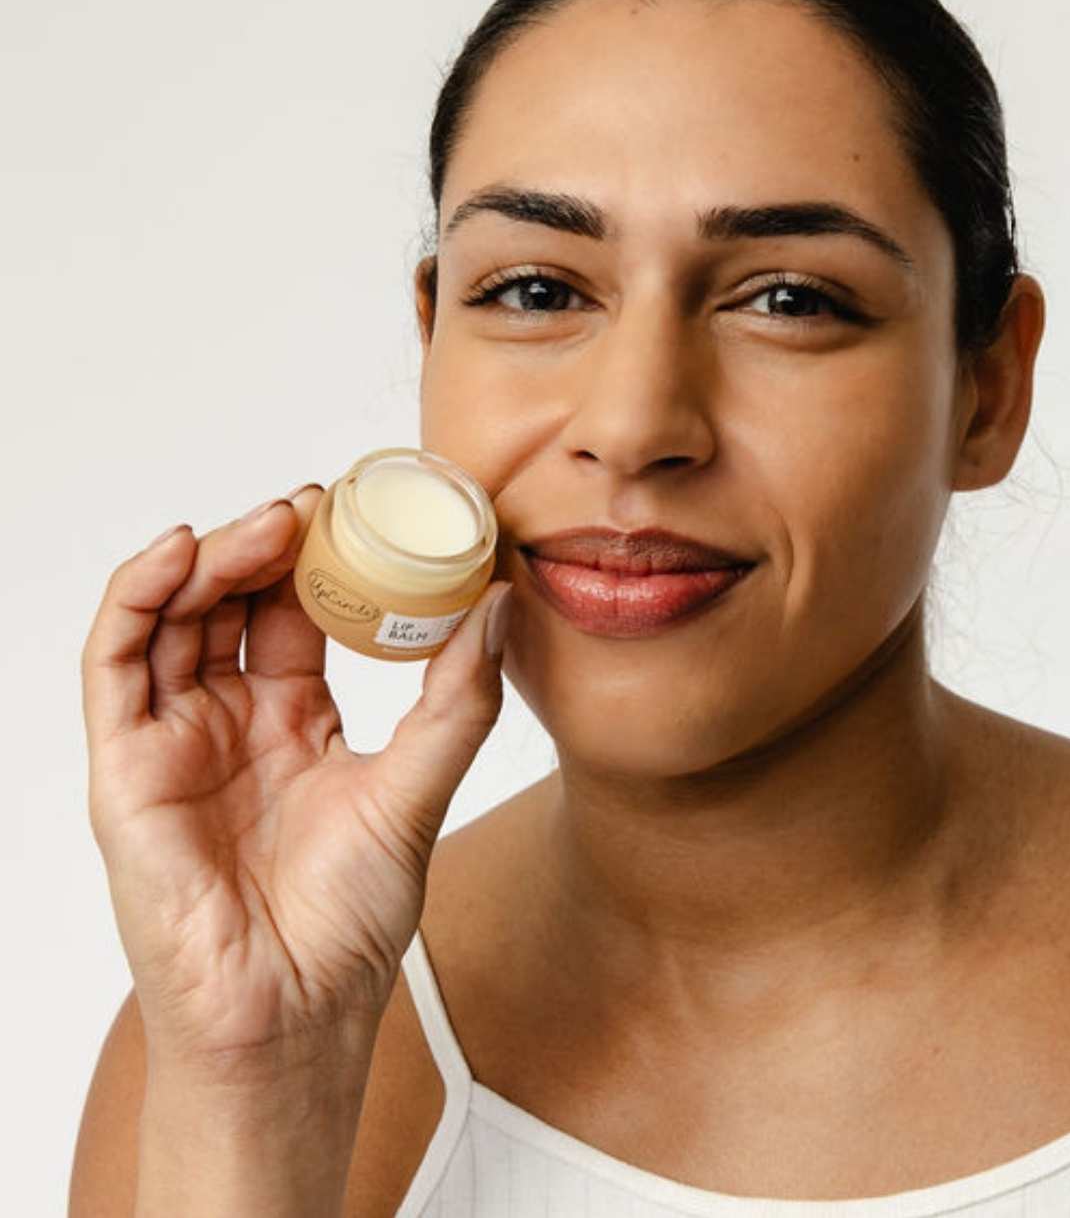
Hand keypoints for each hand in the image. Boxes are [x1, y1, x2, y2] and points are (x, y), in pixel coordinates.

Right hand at [80, 485, 512, 1077]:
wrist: (293, 1017)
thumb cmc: (347, 923)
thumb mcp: (419, 789)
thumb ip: (458, 699)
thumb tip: (502, 606)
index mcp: (296, 723)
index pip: (294, 614)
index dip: (318, 559)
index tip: (358, 512)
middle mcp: (230, 723)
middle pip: (231, 603)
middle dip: (265, 546)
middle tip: (314, 506)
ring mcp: (175, 741)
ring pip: (172, 619)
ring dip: (211, 558)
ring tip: (267, 522)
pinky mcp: (127, 768)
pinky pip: (113, 666)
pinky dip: (137, 600)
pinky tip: (180, 555)